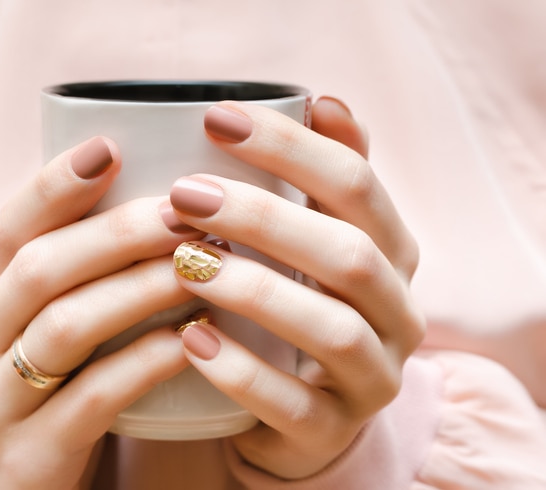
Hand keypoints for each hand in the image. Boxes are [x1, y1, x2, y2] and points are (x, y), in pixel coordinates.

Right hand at [0, 137, 202, 488]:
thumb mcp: (58, 336)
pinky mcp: (29, 457)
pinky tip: (191, 340)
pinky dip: (144, 362)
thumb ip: (89, 284)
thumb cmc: (57, 399)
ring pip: (64, 327)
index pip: (10, 228)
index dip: (55, 184)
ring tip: (199, 265)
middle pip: (39, 268)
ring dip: (138, 289)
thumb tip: (165, 211)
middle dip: (114, 232)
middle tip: (184, 210)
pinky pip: (91, 399)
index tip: (111, 146)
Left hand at [170, 98, 424, 478]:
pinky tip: (189, 339)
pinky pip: (293, 404)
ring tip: (183, 262)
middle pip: (350, 254)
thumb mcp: (319, 241)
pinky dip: (241, 371)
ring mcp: (373, 378)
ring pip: (331, 330)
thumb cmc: (302, 307)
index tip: (216, 119)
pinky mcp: (332, 431)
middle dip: (265, 217)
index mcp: (394, 252)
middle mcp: (398, 313)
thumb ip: (324, 180)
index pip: (357, 184)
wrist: (305, 413)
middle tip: (185, 193)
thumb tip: (324, 101)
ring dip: (254, 290)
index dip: (290, 146)